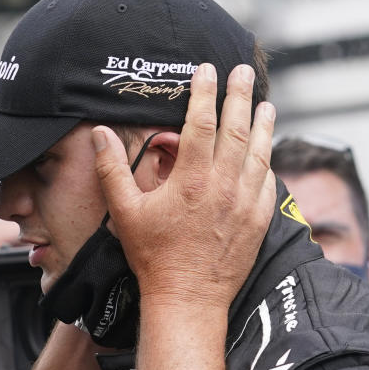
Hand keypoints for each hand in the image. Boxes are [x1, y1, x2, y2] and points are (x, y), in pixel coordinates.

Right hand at [92, 62, 275, 307]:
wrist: (188, 299)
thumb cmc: (153, 257)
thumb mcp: (124, 211)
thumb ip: (112, 169)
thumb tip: (100, 133)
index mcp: (191, 179)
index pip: (202, 122)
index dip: (205, 92)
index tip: (207, 70)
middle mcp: (224, 186)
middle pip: (238, 129)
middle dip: (240, 96)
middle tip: (243, 71)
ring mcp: (246, 203)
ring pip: (260, 152)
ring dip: (263, 124)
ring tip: (265, 103)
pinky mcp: (259, 220)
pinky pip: (268, 181)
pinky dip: (268, 160)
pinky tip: (267, 151)